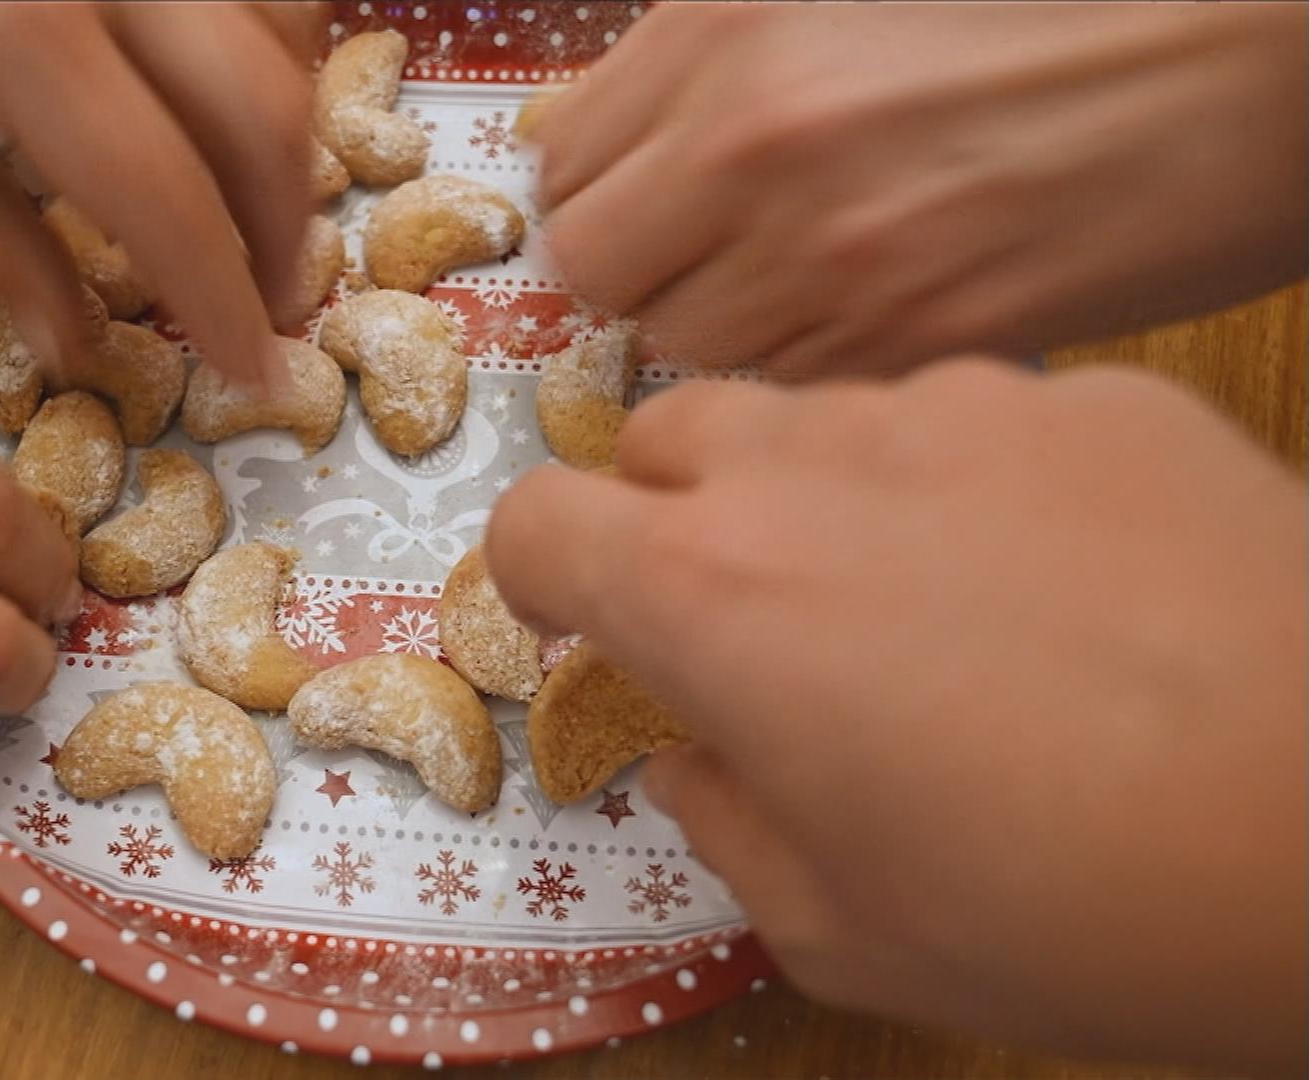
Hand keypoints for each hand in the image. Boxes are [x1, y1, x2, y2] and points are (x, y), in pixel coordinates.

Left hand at [0, 1, 324, 389]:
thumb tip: (72, 344)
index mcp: (18, 34)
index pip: (169, 198)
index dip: (223, 299)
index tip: (250, 369)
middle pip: (263, 109)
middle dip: (285, 225)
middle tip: (268, 298)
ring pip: (287, 23)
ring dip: (288, 121)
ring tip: (249, 194)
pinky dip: (270, 35)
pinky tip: (224, 83)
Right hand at [486, 361, 1305, 1073]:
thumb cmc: (1079, 907)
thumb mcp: (846, 930)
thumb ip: (726, 826)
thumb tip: (696, 762)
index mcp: (714, 596)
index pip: (534, 520)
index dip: (536, 576)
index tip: (584, 627)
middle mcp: (816, 467)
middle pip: (665, 430)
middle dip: (667, 511)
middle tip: (747, 616)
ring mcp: (964, 412)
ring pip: (828, 417)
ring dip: (826, 494)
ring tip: (931, 609)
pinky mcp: (1097, 400)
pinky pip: (984, 421)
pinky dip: (977, 487)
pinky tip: (1067, 588)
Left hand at [530, 4, 1306, 372]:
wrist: (1249, 58)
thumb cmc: (1060, 7)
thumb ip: (690, 61)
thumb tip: (575, 133)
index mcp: (726, 33)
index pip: (562, 168)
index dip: (602, 193)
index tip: (641, 204)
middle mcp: (755, 144)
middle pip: (599, 273)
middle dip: (644, 270)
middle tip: (715, 253)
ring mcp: (833, 254)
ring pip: (685, 350)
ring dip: (730, 327)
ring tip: (823, 276)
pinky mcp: (913, 342)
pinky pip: (792, 388)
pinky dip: (816, 365)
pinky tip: (889, 306)